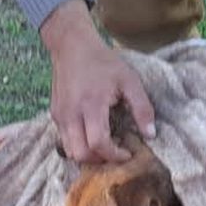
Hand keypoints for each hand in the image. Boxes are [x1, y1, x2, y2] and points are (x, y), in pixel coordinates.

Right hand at [40, 0, 154, 163]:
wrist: (71, 45)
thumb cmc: (103, 61)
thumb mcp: (129, 80)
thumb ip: (142, 108)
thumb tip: (150, 135)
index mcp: (91, 105)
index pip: (98, 144)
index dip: (114, 155)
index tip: (128, 153)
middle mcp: (71, 114)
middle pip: (80, 154)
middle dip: (100, 160)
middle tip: (115, 153)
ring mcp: (60, 115)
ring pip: (69, 151)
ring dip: (88, 156)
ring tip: (104, 147)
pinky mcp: (55, 114)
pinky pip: (65, 140)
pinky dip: (79, 145)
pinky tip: (93, 135)